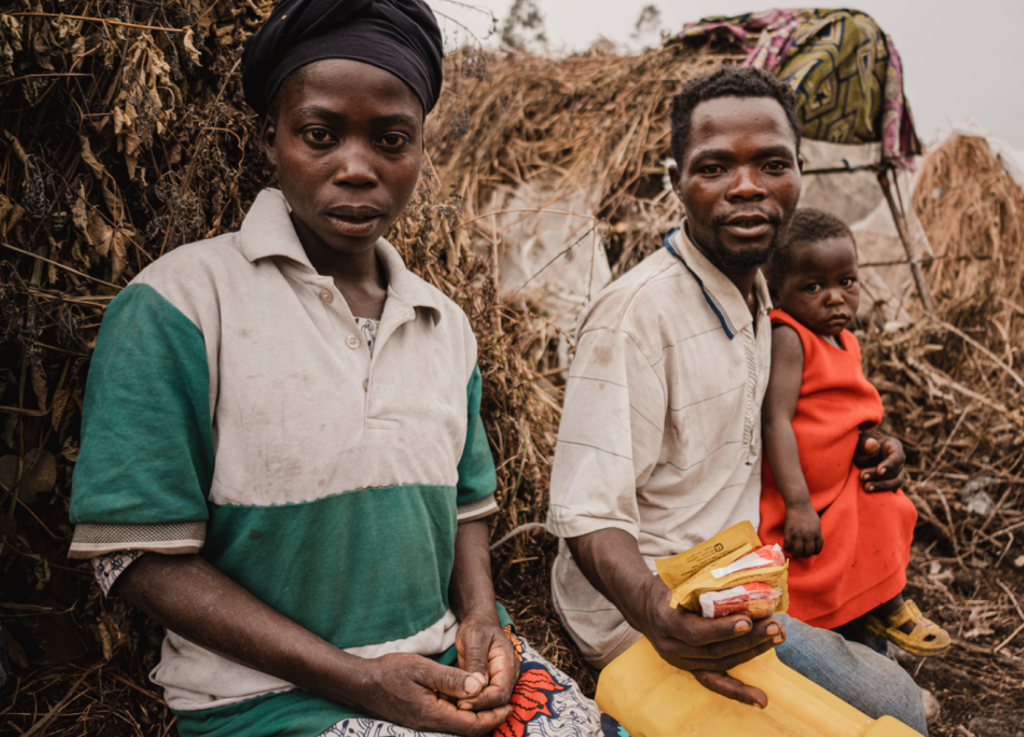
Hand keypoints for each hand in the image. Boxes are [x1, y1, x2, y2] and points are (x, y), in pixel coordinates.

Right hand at [359, 652, 512, 735]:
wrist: (360, 684)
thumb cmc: (389, 673)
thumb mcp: (422, 669)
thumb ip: (451, 679)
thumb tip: (479, 686)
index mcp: (434, 715)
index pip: (473, 726)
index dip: (494, 718)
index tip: (509, 706)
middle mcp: (430, 726)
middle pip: (467, 731)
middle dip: (489, 720)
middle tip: (506, 705)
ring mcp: (423, 725)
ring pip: (457, 727)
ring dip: (476, 717)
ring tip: (491, 701)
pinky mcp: (419, 719)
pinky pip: (446, 721)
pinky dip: (461, 713)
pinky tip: (465, 699)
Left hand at [454, 614, 518, 711]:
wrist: (480, 622)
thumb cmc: (478, 627)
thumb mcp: (474, 638)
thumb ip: (476, 660)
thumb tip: (479, 685)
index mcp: (507, 663)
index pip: (500, 692)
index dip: (482, 701)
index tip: (461, 703)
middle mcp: (507, 675)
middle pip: (497, 701)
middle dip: (477, 706)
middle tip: (454, 706)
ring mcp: (500, 680)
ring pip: (490, 703)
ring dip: (473, 705)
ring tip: (452, 702)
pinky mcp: (490, 684)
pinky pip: (482, 698)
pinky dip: (470, 700)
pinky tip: (454, 699)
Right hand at [639, 576, 784, 708]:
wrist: (643, 606)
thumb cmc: (664, 587)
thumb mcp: (677, 577)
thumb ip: (703, 576)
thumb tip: (743, 562)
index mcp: (665, 621)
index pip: (696, 632)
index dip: (723, 629)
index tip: (747, 620)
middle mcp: (671, 647)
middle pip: (714, 650)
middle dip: (748, 639)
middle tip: (774, 625)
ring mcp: (680, 661)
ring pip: (721, 663)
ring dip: (752, 652)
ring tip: (776, 638)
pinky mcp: (691, 668)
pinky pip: (715, 682)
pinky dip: (738, 691)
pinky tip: (760, 699)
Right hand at [783, 503, 822, 556]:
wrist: (799, 505)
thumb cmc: (808, 512)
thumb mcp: (817, 523)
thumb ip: (816, 532)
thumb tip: (815, 540)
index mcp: (817, 533)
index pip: (818, 547)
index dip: (815, 552)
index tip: (812, 553)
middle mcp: (809, 535)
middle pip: (808, 551)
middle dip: (806, 555)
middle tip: (803, 554)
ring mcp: (798, 534)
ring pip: (798, 550)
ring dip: (797, 555)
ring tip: (795, 555)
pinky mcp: (789, 532)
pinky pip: (788, 544)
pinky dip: (787, 548)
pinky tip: (786, 550)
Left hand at [854, 434, 905, 491]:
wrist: (856, 457)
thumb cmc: (859, 447)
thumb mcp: (859, 444)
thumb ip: (864, 444)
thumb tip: (871, 443)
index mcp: (893, 446)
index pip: (897, 457)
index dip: (889, 465)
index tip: (879, 471)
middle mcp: (898, 459)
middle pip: (895, 471)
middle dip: (878, 476)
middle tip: (862, 477)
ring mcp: (897, 471)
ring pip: (895, 482)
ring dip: (881, 486)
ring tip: (866, 488)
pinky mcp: (892, 481)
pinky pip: (891, 489)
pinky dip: (882, 491)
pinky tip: (872, 495)